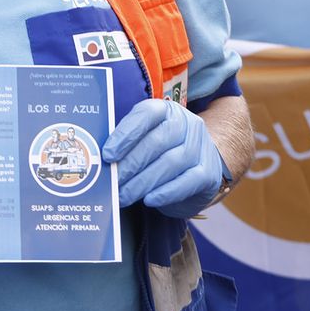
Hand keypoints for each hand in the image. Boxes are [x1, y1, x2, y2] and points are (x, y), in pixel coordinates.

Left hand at [103, 98, 226, 217]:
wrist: (197, 168)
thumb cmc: (160, 154)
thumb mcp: (143, 141)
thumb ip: (125, 145)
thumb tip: (101, 160)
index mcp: (167, 110)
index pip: (147, 114)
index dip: (126, 134)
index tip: (108, 154)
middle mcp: (187, 124)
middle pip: (158, 141)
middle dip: (131, 164)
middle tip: (113, 182)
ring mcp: (201, 147)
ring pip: (171, 162)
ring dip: (143, 182)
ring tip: (124, 195)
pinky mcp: (209, 173)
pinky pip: (187, 181)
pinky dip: (166, 192)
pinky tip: (149, 200)